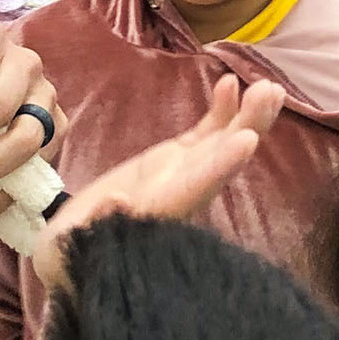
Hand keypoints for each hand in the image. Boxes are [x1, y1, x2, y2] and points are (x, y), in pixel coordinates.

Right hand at [33, 77, 284, 289]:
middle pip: (221, 161)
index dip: (220, 166)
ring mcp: (183, 175)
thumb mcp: (68, 247)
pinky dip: (221, 110)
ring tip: (270, 87)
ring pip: (222, 143)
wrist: (78, 249)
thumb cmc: (70, 255)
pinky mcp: (177, 161)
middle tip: (270, 96)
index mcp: (155, 215)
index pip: (193, 190)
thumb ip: (93, 224)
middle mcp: (181, 195)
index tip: (246, 141)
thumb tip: (118, 201)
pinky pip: (205, 133)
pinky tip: (232, 84)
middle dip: (247, 128)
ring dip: (247, 115)